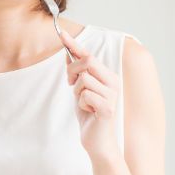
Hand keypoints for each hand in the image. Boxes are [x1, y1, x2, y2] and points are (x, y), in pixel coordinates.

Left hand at [61, 30, 120, 160]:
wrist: (97, 141)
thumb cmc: (89, 115)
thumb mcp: (80, 90)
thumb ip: (77, 73)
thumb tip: (68, 53)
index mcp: (108, 76)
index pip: (89, 55)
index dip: (74, 44)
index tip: (60, 33)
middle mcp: (113, 82)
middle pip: (88, 61)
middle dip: (73, 71)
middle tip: (70, 84)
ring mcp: (112, 94)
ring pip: (84, 80)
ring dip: (77, 92)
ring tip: (84, 103)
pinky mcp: (107, 108)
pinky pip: (86, 96)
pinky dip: (81, 104)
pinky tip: (88, 112)